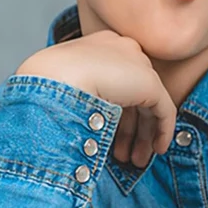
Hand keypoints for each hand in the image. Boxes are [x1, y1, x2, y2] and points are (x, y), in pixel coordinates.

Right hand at [15, 30, 176, 163]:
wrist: (53, 80)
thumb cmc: (44, 85)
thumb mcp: (60, 87)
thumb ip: (79, 96)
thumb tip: (87, 119)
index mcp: (98, 46)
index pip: (113, 80)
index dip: (114, 112)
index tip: (109, 137)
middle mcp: (120, 50)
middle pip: (132, 93)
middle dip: (129, 128)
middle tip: (124, 154)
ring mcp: (137, 64)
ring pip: (148, 104)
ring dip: (143, 135)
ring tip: (135, 160)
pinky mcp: (151, 83)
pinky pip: (164, 110)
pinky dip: (163, 131)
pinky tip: (157, 150)